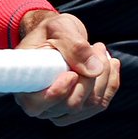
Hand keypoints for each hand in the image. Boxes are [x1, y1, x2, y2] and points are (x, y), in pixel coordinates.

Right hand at [12, 10, 119, 125]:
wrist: (56, 36)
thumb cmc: (52, 30)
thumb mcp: (59, 27)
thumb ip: (74, 46)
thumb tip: (94, 70)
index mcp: (25, 84)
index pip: (37, 104)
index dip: (57, 93)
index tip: (72, 74)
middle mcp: (40, 105)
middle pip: (72, 104)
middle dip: (90, 76)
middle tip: (96, 45)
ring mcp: (60, 110)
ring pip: (90, 105)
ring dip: (103, 76)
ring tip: (100, 49)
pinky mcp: (78, 109)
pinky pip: (100, 104)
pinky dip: (111, 83)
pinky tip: (112, 64)